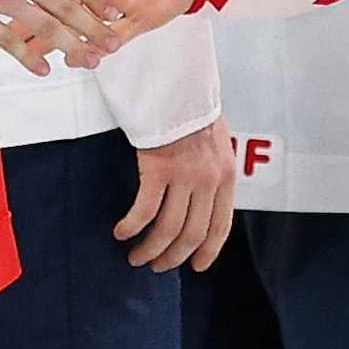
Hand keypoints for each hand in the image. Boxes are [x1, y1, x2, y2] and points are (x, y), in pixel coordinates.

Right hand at [117, 124, 240, 272]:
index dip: (207, 252)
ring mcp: (184, 176)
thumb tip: (201, 201)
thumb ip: (212, 172)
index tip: (195, 266)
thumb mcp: (215, 143)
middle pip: (192, 234)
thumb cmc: (190, 110)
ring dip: (150, 249)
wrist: (178, 83)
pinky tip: (122, 232)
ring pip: (167, 230)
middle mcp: (209, 181)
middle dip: (173, 257)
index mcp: (226, 176)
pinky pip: (144, 211)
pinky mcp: (158, 169)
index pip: (220, 226)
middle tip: (156, 265)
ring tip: (136, 256)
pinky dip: (131, 227)